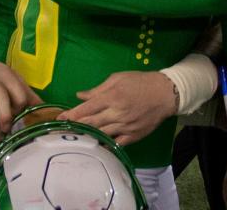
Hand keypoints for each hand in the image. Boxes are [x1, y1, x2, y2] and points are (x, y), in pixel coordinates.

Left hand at [57, 71, 177, 144]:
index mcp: (111, 97)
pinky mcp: (133, 136)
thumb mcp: (118, 78)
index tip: (59, 119)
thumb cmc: (140, 82)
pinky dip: (104, 146)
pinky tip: (95, 147)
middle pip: (90, 123)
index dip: (71, 114)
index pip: (86, 109)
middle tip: (62, 131)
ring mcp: (125, 127)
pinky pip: (115, 144)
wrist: (166, 93)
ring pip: (101, 135)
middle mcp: (116, 113)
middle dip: (75, 127)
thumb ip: (98, 89)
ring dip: (87, 137)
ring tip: (74, 139)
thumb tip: (80, 96)